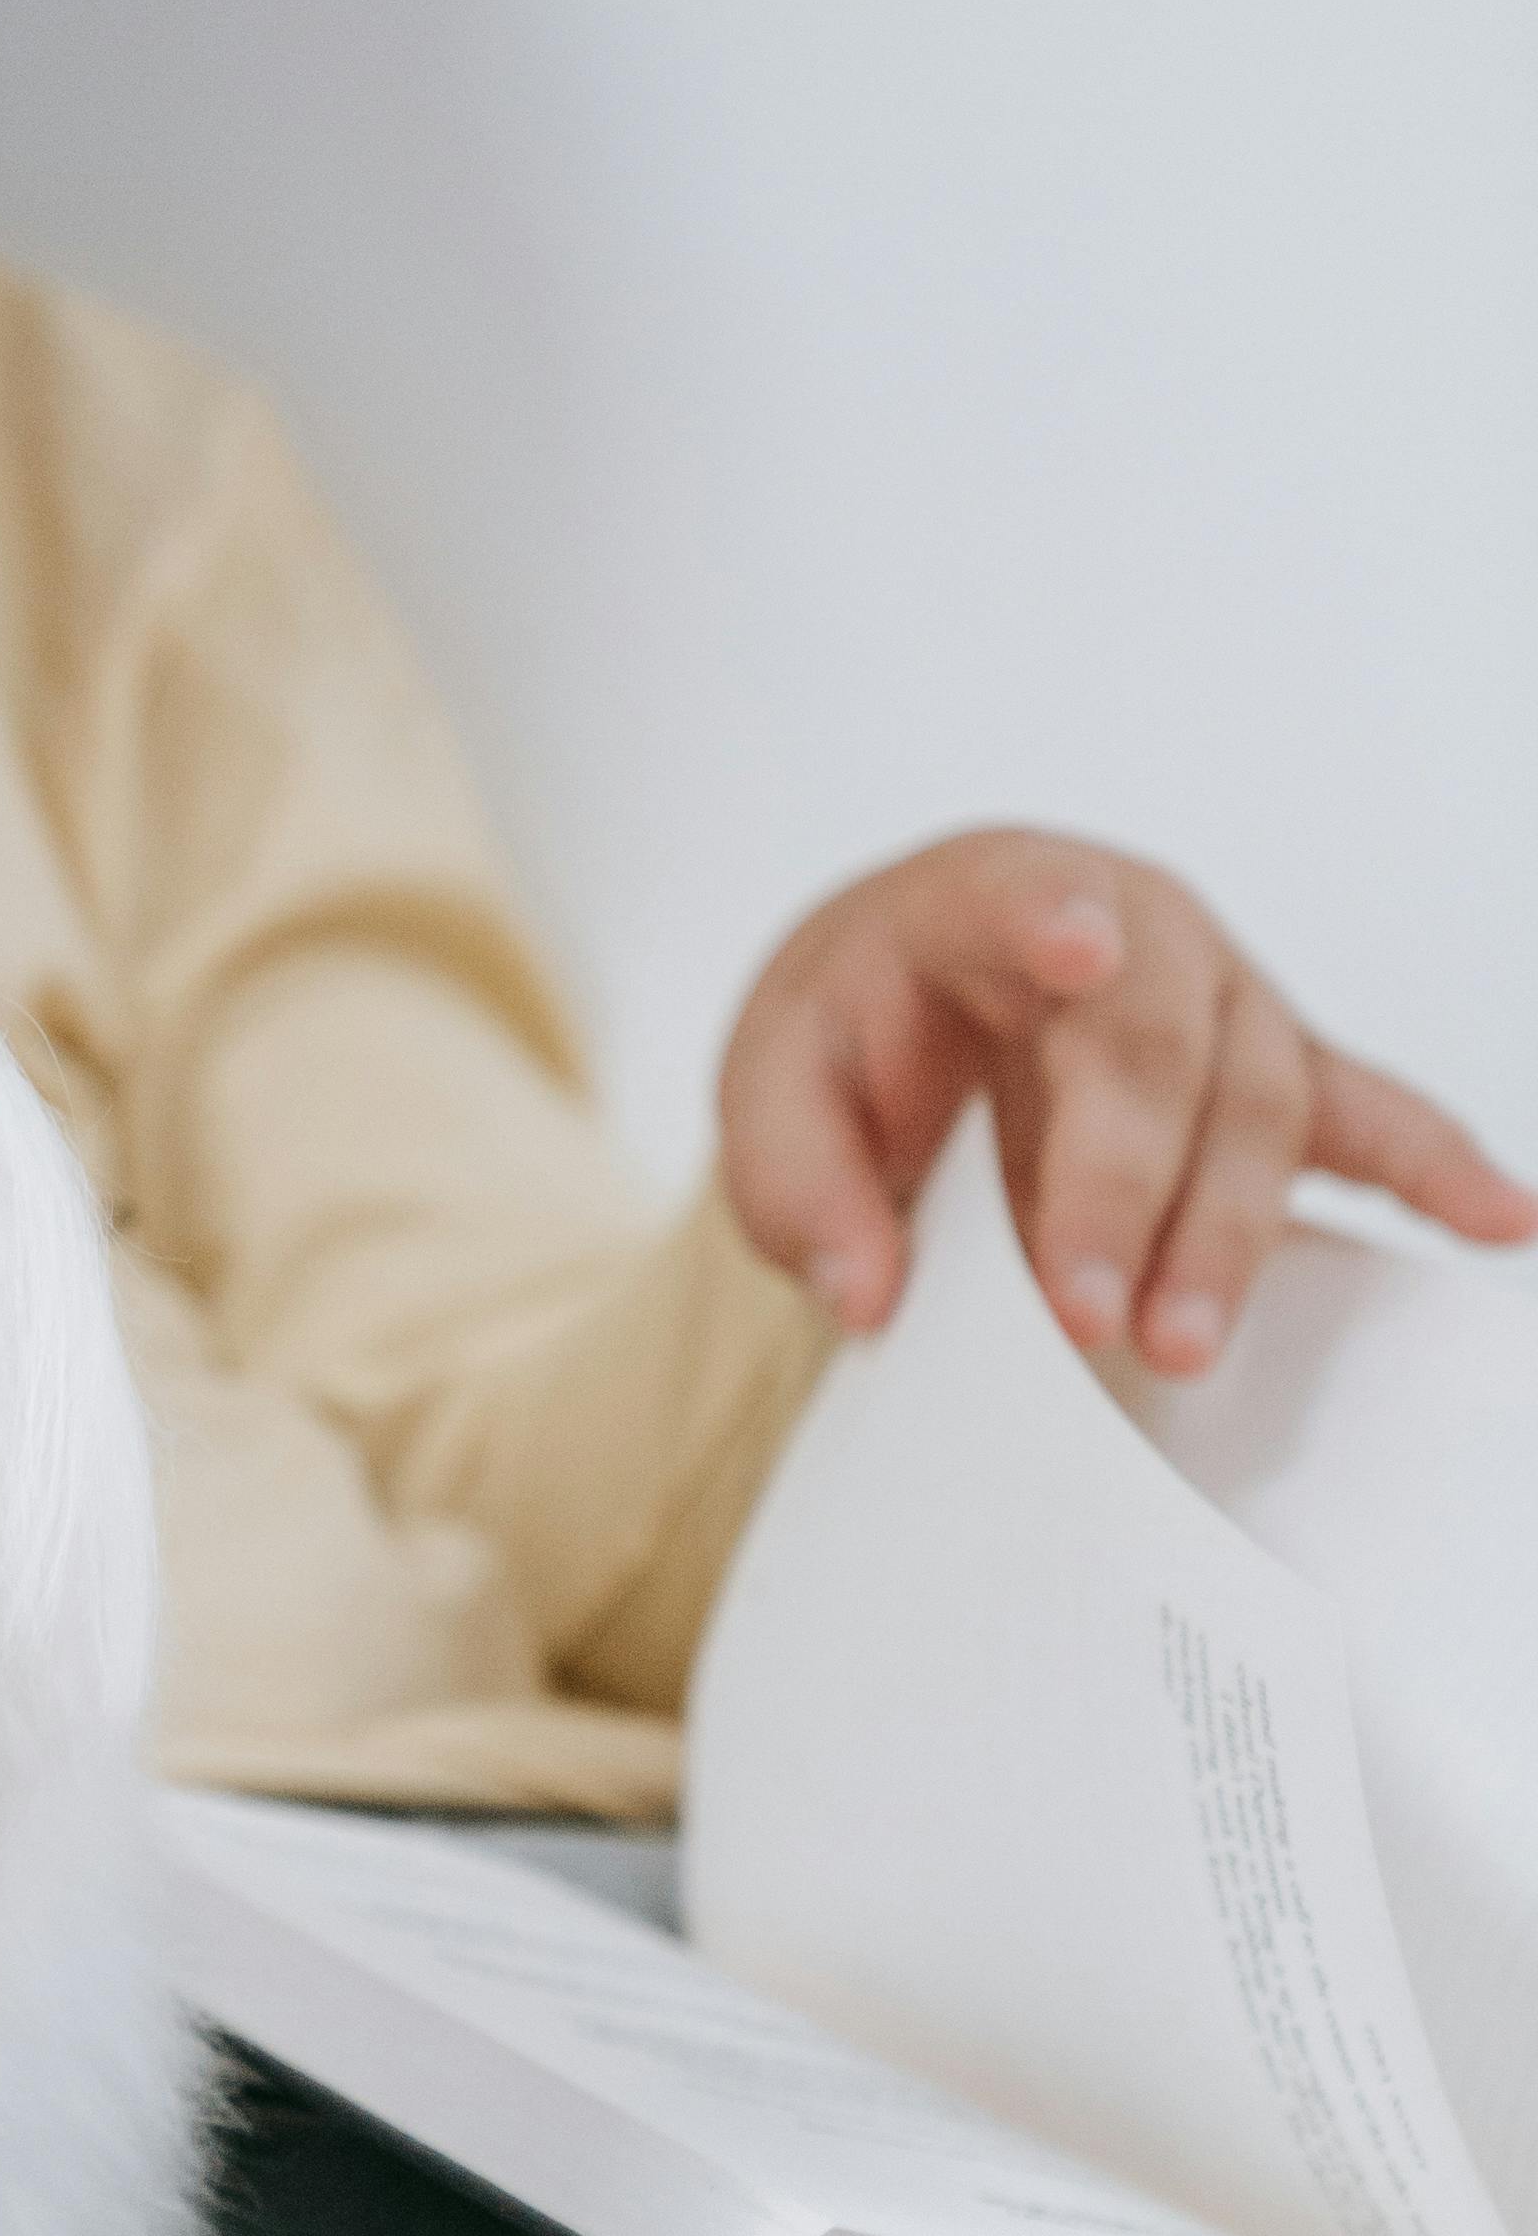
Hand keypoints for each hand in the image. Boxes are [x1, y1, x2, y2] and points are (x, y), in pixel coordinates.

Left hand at [718, 828, 1535, 1375]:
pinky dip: (1436, 1166)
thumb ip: (796, 1185)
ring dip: (1225, 1231)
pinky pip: (1370, 1113)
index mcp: (987, 893)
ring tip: (1181, 1342)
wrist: (910, 1014)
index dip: (1057, 920)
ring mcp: (1222, 994)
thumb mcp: (770, 1091)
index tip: (1078, 949)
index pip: (1024, 893)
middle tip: (1089, 1312)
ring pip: (1257, 1099)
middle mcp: (1131, 923)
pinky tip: (1501, 1221)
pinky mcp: (1271, 1070)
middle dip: (1127, 1185)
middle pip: (1155, 1043)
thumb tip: (867, 1296)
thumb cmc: (852, 1038)